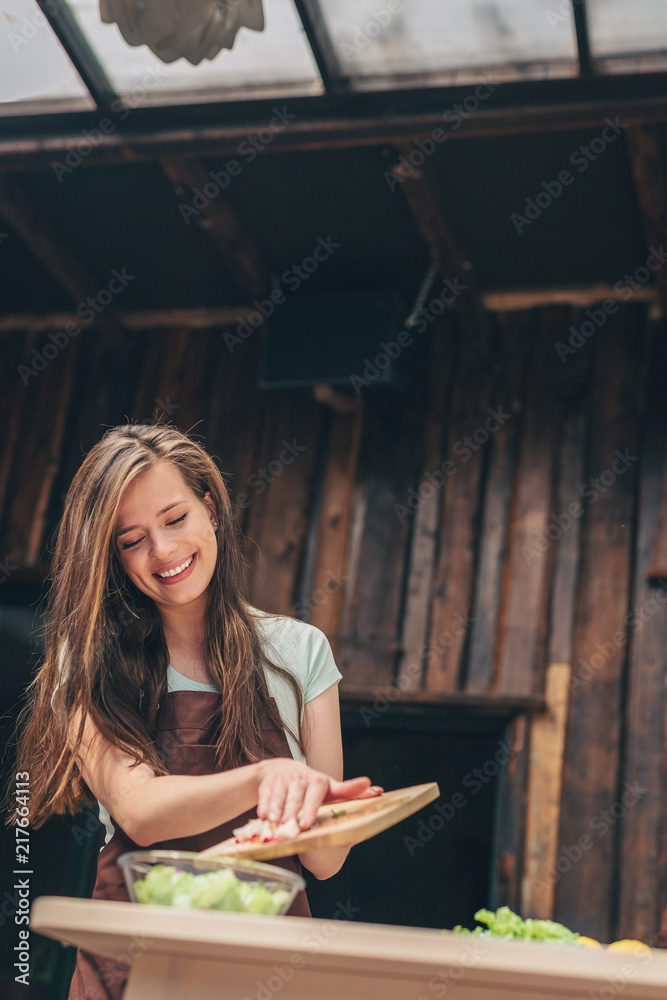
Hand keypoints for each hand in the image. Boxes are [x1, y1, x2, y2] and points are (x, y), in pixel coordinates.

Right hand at [255, 758, 382, 829]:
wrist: (281, 769)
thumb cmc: (312, 786)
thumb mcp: (331, 788)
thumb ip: (350, 792)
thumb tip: (378, 790)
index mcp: (318, 780)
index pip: (316, 793)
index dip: (311, 808)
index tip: (308, 823)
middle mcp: (300, 777)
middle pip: (296, 798)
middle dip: (295, 814)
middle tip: (295, 830)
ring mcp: (282, 779)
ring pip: (279, 797)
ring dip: (278, 813)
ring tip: (277, 828)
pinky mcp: (267, 782)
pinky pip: (265, 795)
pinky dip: (265, 808)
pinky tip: (265, 819)